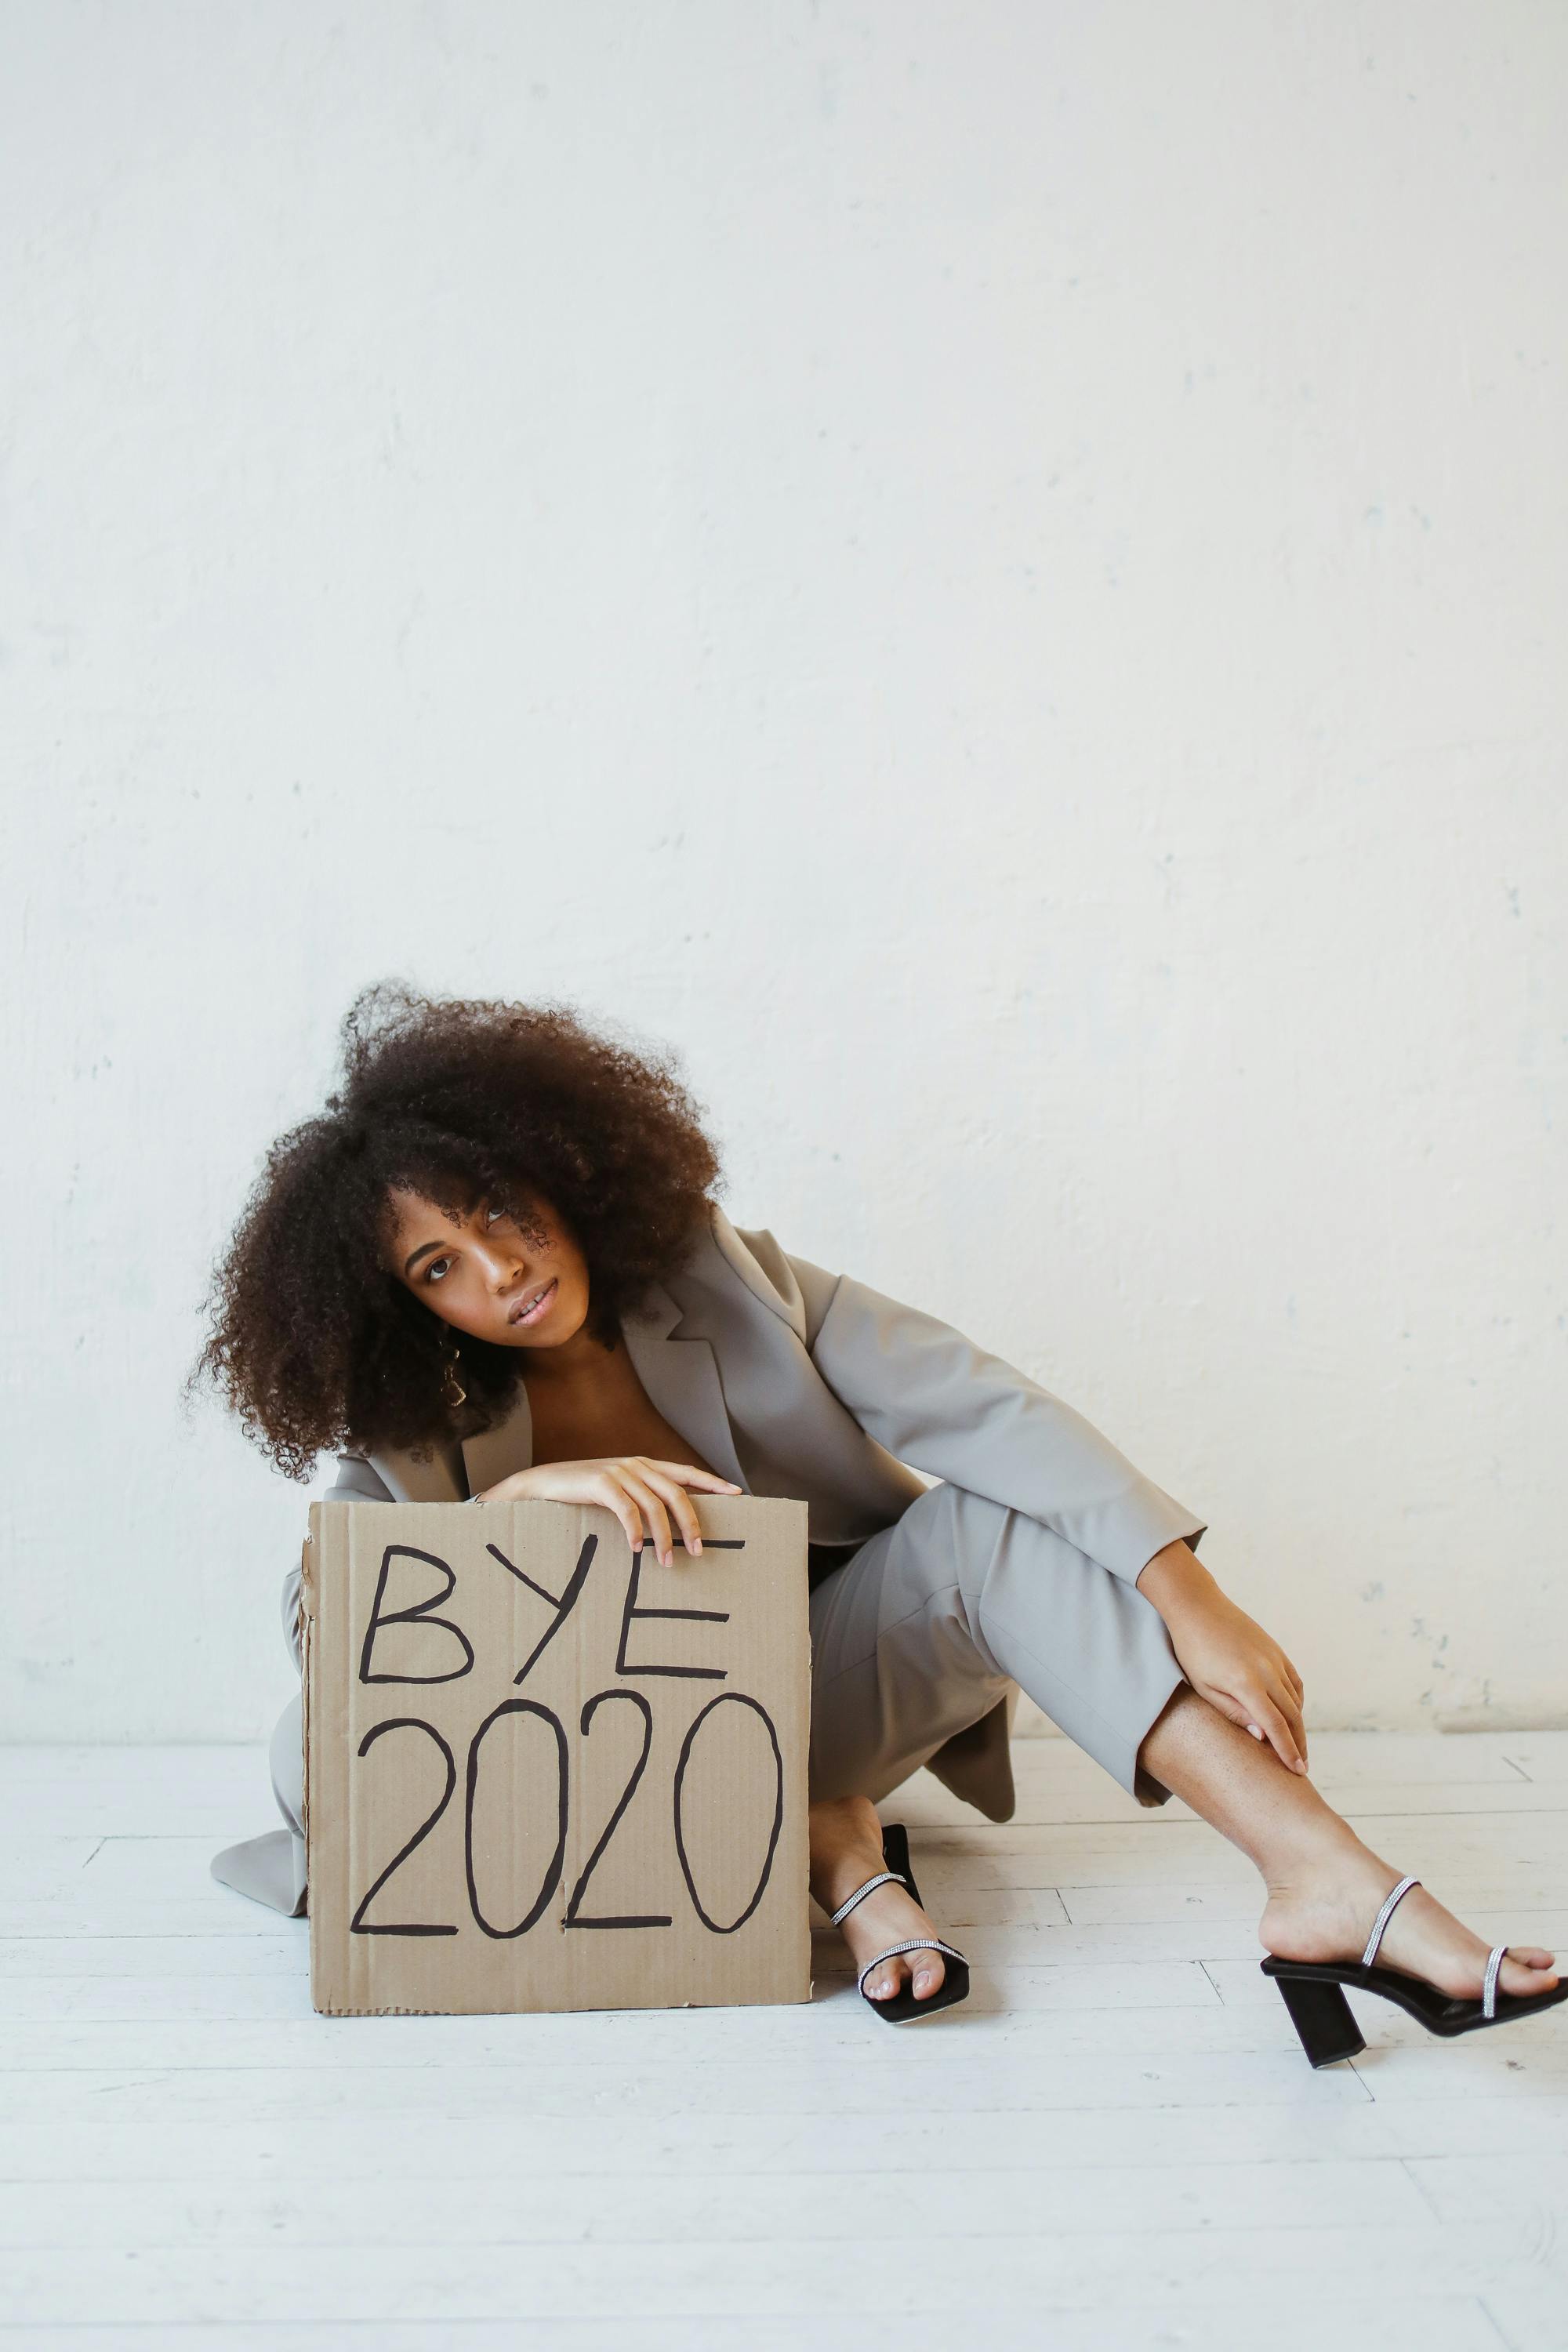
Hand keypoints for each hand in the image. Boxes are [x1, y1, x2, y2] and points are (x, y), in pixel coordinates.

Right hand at [473, 1458, 741, 1566]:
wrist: (543, 1485)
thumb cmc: (582, 1493)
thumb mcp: (617, 1491)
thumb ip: (641, 1498)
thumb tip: (668, 1524)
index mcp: (644, 1465)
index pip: (686, 1473)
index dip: (712, 1482)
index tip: (737, 1494)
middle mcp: (636, 1465)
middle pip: (677, 1493)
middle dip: (691, 1524)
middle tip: (699, 1551)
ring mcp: (619, 1471)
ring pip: (655, 1506)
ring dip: (664, 1537)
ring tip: (667, 1562)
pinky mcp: (601, 1483)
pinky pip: (627, 1510)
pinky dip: (634, 1531)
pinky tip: (635, 1550)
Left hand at [1137, 1542, 1307, 1773]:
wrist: (1198, 1606)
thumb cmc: (1193, 1651)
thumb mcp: (1205, 1688)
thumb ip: (1234, 1714)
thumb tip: (1263, 1737)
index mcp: (1246, 1683)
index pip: (1275, 1726)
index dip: (1288, 1751)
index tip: (1298, 1771)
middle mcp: (1267, 1671)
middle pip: (1292, 1715)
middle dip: (1299, 1744)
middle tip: (1302, 1767)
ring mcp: (1274, 1658)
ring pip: (1296, 1699)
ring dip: (1299, 1724)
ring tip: (1296, 1745)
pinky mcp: (1276, 1650)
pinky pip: (1294, 1681)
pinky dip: (1297, 1701)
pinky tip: (1292, 1713)